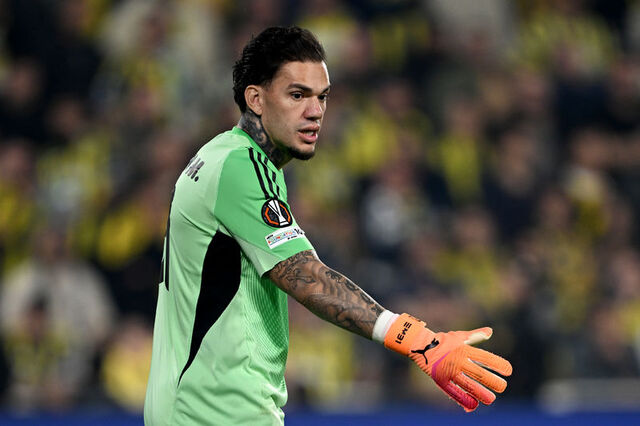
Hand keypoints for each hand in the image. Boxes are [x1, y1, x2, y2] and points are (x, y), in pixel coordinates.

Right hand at [384, 313, 511, 411]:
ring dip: (480, 392)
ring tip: (491, 399)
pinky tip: (473, 405)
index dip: (497, 363)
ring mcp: (448, 370)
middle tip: (503, 387)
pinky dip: (463, 398)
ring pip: (467, 384)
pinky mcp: (440, 379)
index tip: (508, 370)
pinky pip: (453, 391)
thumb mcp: (459, 336)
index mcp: (463, 349)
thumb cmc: (442, 340)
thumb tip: (490, 331)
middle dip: (492, 380)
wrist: (419, 344)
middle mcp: (457, 360)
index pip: (484, 357)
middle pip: (478, 372)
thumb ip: (475, 335)